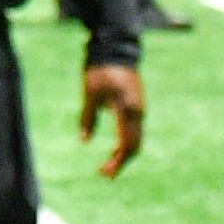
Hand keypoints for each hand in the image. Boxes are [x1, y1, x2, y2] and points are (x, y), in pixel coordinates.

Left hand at [80, 63, 145, 177]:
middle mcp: (138, 113)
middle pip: (134, 146)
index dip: (116, 162)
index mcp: (127, 110)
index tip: (104, 173)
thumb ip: (88, 117)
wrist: (116, 49)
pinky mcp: (137, 106)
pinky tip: (115, 149)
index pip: (126, 144)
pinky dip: (127, 143)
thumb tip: (84, 141)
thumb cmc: (100, 69)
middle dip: (121, 162)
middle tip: (104, 173)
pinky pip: (135, 131)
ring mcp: (140, 109)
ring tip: (108, 165)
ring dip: (124, 154)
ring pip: (136, 139)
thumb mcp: (90, 93)